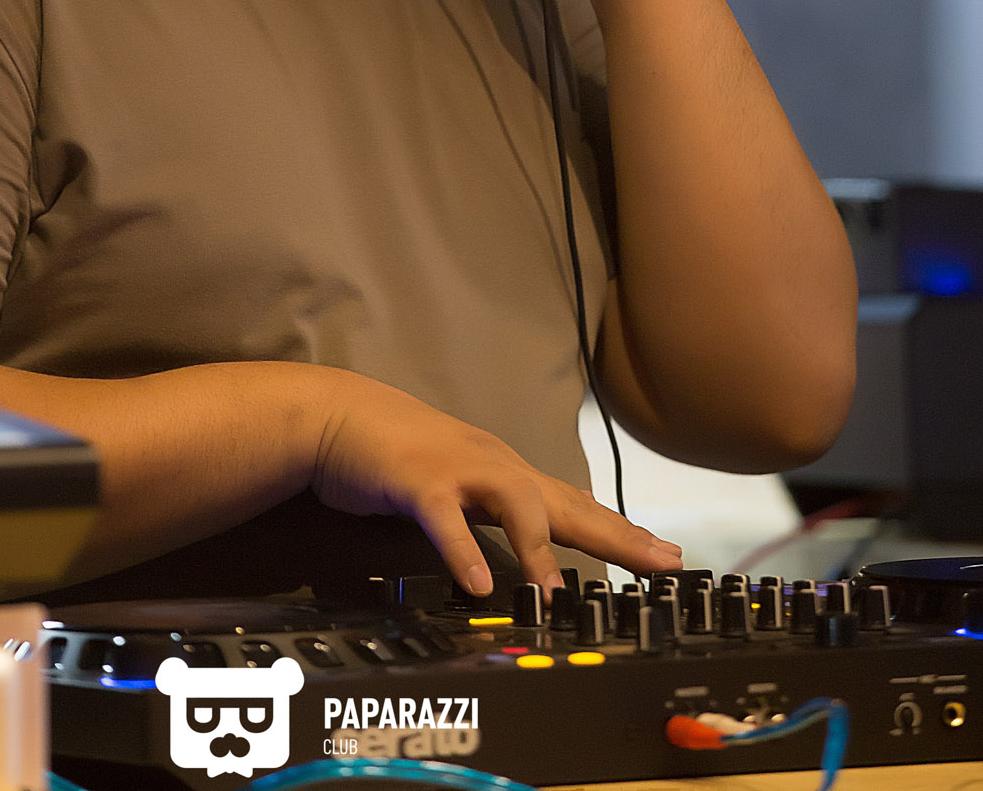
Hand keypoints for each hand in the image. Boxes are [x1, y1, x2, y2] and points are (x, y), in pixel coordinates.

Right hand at [310, 368, 680, 594]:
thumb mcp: (463, 482)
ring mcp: (457, 470)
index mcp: (505, 473)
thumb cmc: (400, 454)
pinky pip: (445, 518)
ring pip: (513, 503)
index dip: (624, 532)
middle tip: (662, 564)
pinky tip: (477, 584)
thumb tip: (550, 533)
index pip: (577, 506)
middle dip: (616, 534)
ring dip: (538, 549)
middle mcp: (493, 467)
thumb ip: (505, 508)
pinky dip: (462, 550)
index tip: (670, 557)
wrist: (339, 416)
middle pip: (565, 502)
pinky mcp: (416, 480)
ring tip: (556, 594)